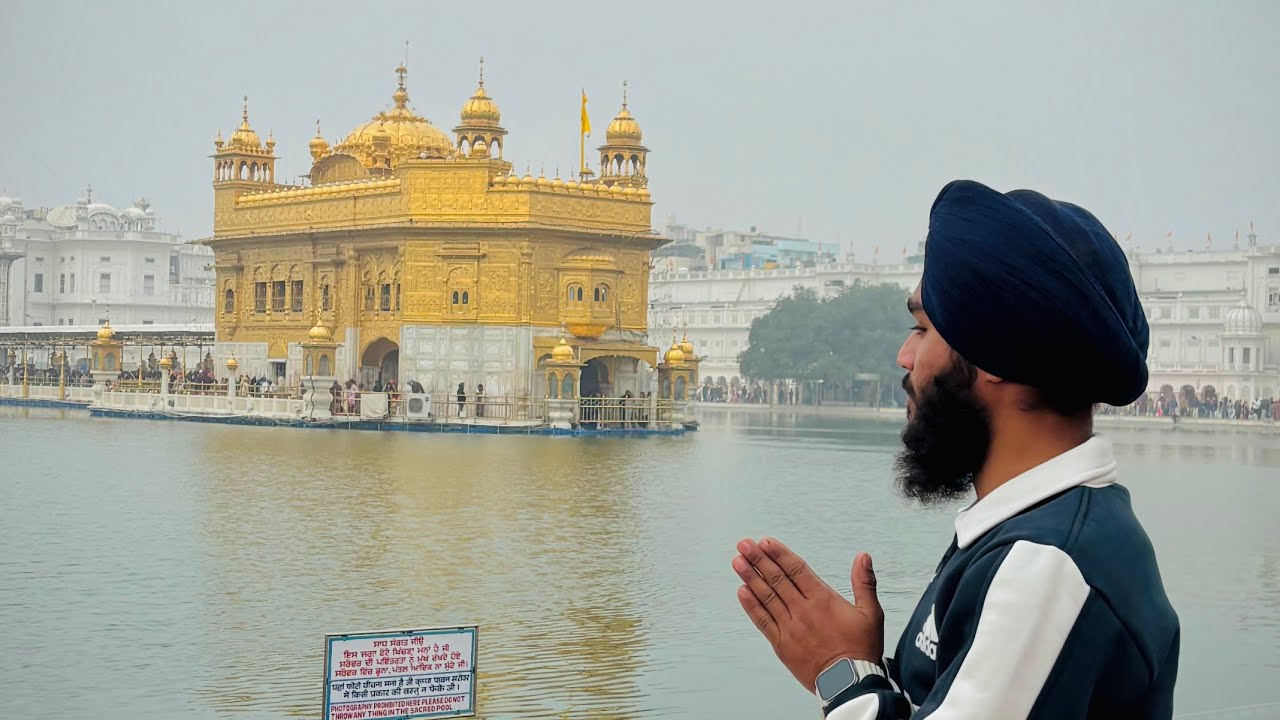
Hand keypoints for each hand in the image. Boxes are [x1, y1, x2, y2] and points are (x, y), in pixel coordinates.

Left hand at [732, 537, 883, 691]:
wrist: (849, 684)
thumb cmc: (861, 649)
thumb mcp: (871, 614)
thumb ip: (864, 583)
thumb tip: (863, 557)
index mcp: (823, 600)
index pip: (796, 570)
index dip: (779, 554)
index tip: (765, 542)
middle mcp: (803, 610)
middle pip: (777, 579)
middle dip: (759, 560)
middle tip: (744, 545)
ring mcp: (790, 627)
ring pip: (766, 597)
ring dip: (750, 578)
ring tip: (737, 562)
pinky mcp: (782, 644)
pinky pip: (763, 621)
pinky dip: (751, 606)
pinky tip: (742, 592)